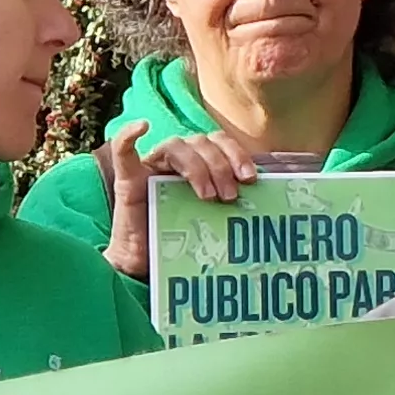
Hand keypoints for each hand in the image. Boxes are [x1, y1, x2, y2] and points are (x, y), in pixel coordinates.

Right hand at [97, 120, 267, 278]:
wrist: (146, 266)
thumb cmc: (183, 242)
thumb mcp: (216, 218)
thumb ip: (234, 204)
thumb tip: (272, 202)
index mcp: (199, 164)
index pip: (220, 143)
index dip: (237, 154)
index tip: (251, 179)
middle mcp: (176, 161)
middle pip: (201, 142)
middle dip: (220, 166)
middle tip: (230, 196)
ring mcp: (151, 167)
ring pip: (176, 146)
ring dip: (197, 166)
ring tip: (207, 196)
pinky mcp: (127, 180)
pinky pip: (123, 151)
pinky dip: (129, 136)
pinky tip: (142, 128)